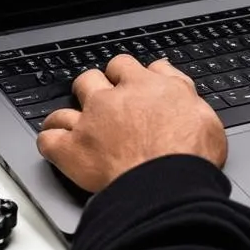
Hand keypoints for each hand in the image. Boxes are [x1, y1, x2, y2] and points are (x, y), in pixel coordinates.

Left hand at [37, 55, 226, 192]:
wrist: (169, 184)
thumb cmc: (190, 152)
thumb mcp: (202, 110)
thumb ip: (179, 85)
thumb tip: (165, 70)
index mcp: (143, 86)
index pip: (123, 65)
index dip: (121, 75)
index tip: (124, 85)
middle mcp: (112, 99)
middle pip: (88, 80)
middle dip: (91, 89)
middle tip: (100, 105)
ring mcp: (89, 123)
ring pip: (64, 110)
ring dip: (66, 118)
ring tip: (72, 128)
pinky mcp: (72, 150)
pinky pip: (48, 140)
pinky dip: (50, 143)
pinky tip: (56, 149)